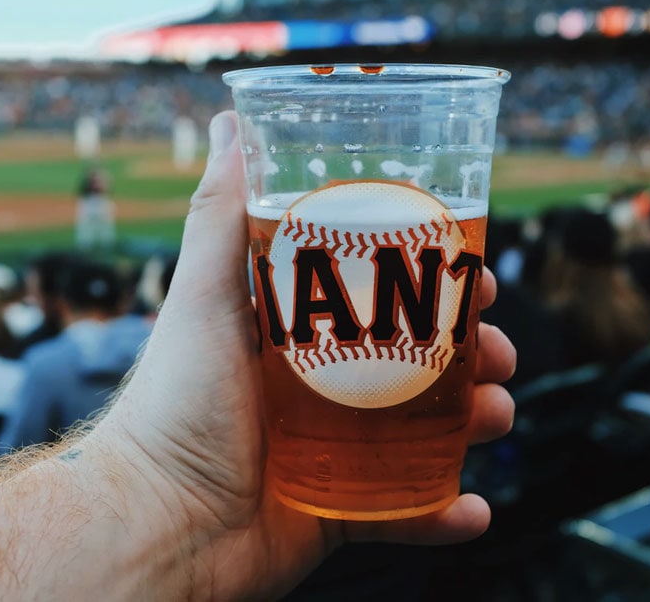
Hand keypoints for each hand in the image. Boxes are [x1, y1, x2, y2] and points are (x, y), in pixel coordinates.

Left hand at [100, 111, 516, 599]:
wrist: (153, 527)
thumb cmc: (170, 409)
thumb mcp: (202, 297)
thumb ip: (219, 214)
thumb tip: (229, 122)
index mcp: (300, 337)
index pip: (385, 299)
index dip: (436, 287)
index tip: (474, 276)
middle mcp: (321, 391)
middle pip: (419, 363)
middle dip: (471, 354)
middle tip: (496, 352)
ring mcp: (335, 453)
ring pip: (427, 433)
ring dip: (473, 422)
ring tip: (495, 414)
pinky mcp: (338, 512)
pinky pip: (405, 512)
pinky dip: (446, 511)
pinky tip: (471, 507)